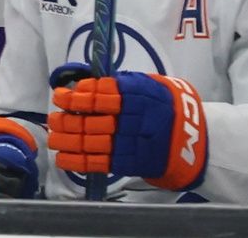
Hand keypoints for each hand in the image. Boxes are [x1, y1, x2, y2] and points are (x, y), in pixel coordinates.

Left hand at [47, 64, 206, 190]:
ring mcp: (132, 143)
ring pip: (92, 142)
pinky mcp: (132, 163)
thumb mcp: (147, 84)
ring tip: (53, 137)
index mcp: (138, 95)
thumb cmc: (162, 104)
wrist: (194, 136)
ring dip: (67, 141)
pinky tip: (62, 158)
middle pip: (92, 120)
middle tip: (53, 119)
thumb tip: (83, 85)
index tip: (60, 96)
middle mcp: (134, 119)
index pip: (101, 95)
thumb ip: (119, 84)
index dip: (76, 97)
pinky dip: (78, 162)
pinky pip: (101, 162)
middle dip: (67, 120)